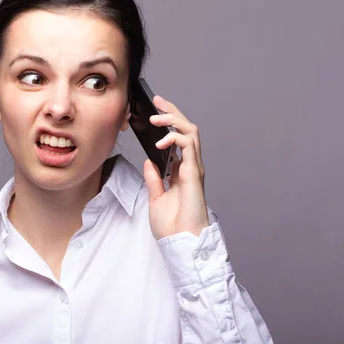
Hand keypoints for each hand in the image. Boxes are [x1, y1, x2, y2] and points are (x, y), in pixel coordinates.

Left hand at [142, 95, 208, 239]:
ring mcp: (194, 168)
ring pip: (190, 132)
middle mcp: (190, 166)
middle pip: (186, 129)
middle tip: (157, 101)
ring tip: (156, 118)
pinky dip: (175, 137)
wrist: (181, 242)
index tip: (154, 110)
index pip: (178, 138)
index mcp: (182, 171)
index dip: (169, 123)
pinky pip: (188, 146)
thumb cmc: (173, 226)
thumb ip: (154, 179)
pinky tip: (161, 140)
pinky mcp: (194, 173)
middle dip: (172, 112)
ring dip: (173, 120)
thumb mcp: (156, 198)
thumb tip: (149, 161)